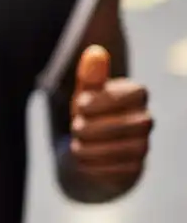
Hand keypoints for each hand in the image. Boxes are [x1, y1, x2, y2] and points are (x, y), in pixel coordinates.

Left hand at [70, 45, 152, 186]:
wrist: (89, 150)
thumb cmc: (87, 115)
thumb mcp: (84, 94)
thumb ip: (90, 76)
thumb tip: (95, 52)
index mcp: (136, 95)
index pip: (134, 94)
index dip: (103, 100)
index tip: (80, 104)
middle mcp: (146, 120)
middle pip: (124, 125)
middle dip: (90, 128)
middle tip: (76, 128)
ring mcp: (143, 146)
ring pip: (118, 150)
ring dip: (88, 148)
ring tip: (77, 144)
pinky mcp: (135, 169)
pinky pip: (114, 170)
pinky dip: (93, 166)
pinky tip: (85, 161)